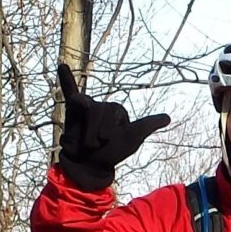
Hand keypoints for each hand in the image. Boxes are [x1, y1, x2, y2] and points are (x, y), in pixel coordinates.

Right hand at [57, 63, 170, 188]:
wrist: (90, 165)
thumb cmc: (113, 152)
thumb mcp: (132, 140)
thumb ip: (146, 125)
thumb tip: (168, 117)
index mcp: (117, 110)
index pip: (113, 112)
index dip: (109, 131)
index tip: (108, 141)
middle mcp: (102, 105)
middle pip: (97, 110)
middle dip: (95, 133)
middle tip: (96, 145)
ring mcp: (86, 106)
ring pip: (82, 105)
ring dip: (83, 132)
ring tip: (86, 144)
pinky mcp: (72, 110)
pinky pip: (69, 90)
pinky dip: (66, 79)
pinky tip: (62, 66)